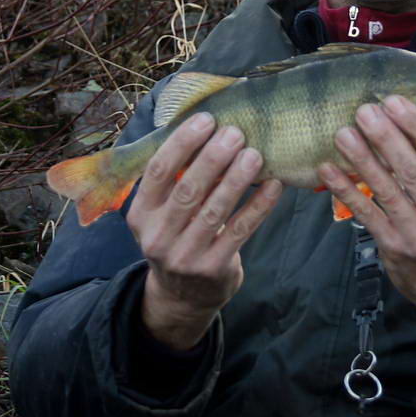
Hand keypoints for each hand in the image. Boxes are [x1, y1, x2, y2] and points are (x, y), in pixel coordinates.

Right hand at [128, 113, 282, 349]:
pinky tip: (274, 185)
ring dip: (237, 179)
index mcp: (141, 215)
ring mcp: (185, 256)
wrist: (182, 297)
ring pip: (215, 211)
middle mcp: (158, 237)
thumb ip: (176, 181)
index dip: (182, 143)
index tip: (206, 119)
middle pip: (188, 190)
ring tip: (255, 154)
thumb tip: (207, 127)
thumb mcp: (161, 214)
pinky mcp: (214, 268)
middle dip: (213, 158)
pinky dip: (258, 206)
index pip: (158, 172)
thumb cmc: (177, 237)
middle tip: (236, 132)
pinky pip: (240, 231)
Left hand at [317, 95, 415, 335]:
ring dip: (361, 159)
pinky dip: (345, 190)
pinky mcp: (394, 248)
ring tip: (343, 133)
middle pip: (411, 168)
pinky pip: (366, 213)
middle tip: (364, 110)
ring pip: (386, 189)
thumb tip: (410, 127)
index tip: (394, 102)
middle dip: (385, 137)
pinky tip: (329, 169)